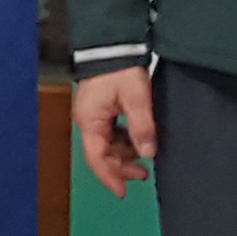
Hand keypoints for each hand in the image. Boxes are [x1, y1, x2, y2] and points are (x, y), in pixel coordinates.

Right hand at [74, 69, 157, 196]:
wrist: (114, 43)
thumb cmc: (120, 67)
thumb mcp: (136, 98)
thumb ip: (142, 127)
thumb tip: (148, 152)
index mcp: (90, 121)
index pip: (97, 158)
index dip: (110, 177)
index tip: (123, 192)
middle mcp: (88, 120)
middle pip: (102, 154)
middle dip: (121, 166)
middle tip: (143, 174)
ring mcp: (94, 114)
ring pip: (108, 144)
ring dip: (125, 153)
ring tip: (145, 155)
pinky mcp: (101, 108)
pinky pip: (111, 132)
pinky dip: (125, 140)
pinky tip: (138, 139)